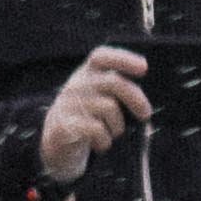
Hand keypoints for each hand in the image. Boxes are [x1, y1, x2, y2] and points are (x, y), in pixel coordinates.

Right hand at [38, 46, 147, 179]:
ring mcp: (67, 104)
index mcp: (85, 74)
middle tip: (145, 114)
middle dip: (136, 99)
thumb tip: (143, 106)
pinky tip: (100, 144)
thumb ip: (117, 92)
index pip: (101, 56)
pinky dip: (105, 140)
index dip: (123, 59)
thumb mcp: (99, 98)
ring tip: (111, 133)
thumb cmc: (87, 117)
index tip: (144, 68)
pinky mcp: (63, 124)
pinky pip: (97, 128)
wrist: (55, 142)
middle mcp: (75, 85)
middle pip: (114, 82)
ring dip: (118, 126)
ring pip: (109, 107)